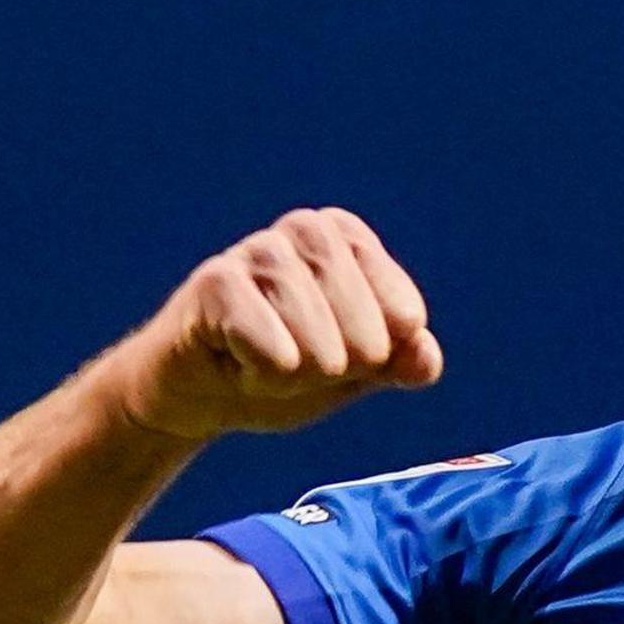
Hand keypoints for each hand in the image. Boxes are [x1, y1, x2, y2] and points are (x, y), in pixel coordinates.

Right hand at [95, 209, 443, 442]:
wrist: (198, 393)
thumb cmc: (281, 369)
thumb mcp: (354, 370)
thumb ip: (402, 361)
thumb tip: (426, 356)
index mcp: (347, 238)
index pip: (405, 316)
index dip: (372, 357)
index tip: (332, 350)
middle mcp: (306, 229)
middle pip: (370, 339)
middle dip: (331, 370)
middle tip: (289, 358)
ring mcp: (260, 250)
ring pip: (324, 352)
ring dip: (293, 378)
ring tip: (260, 361)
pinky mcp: (217, 283)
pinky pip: (277, 356)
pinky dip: (262, 378)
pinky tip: (233, 360)